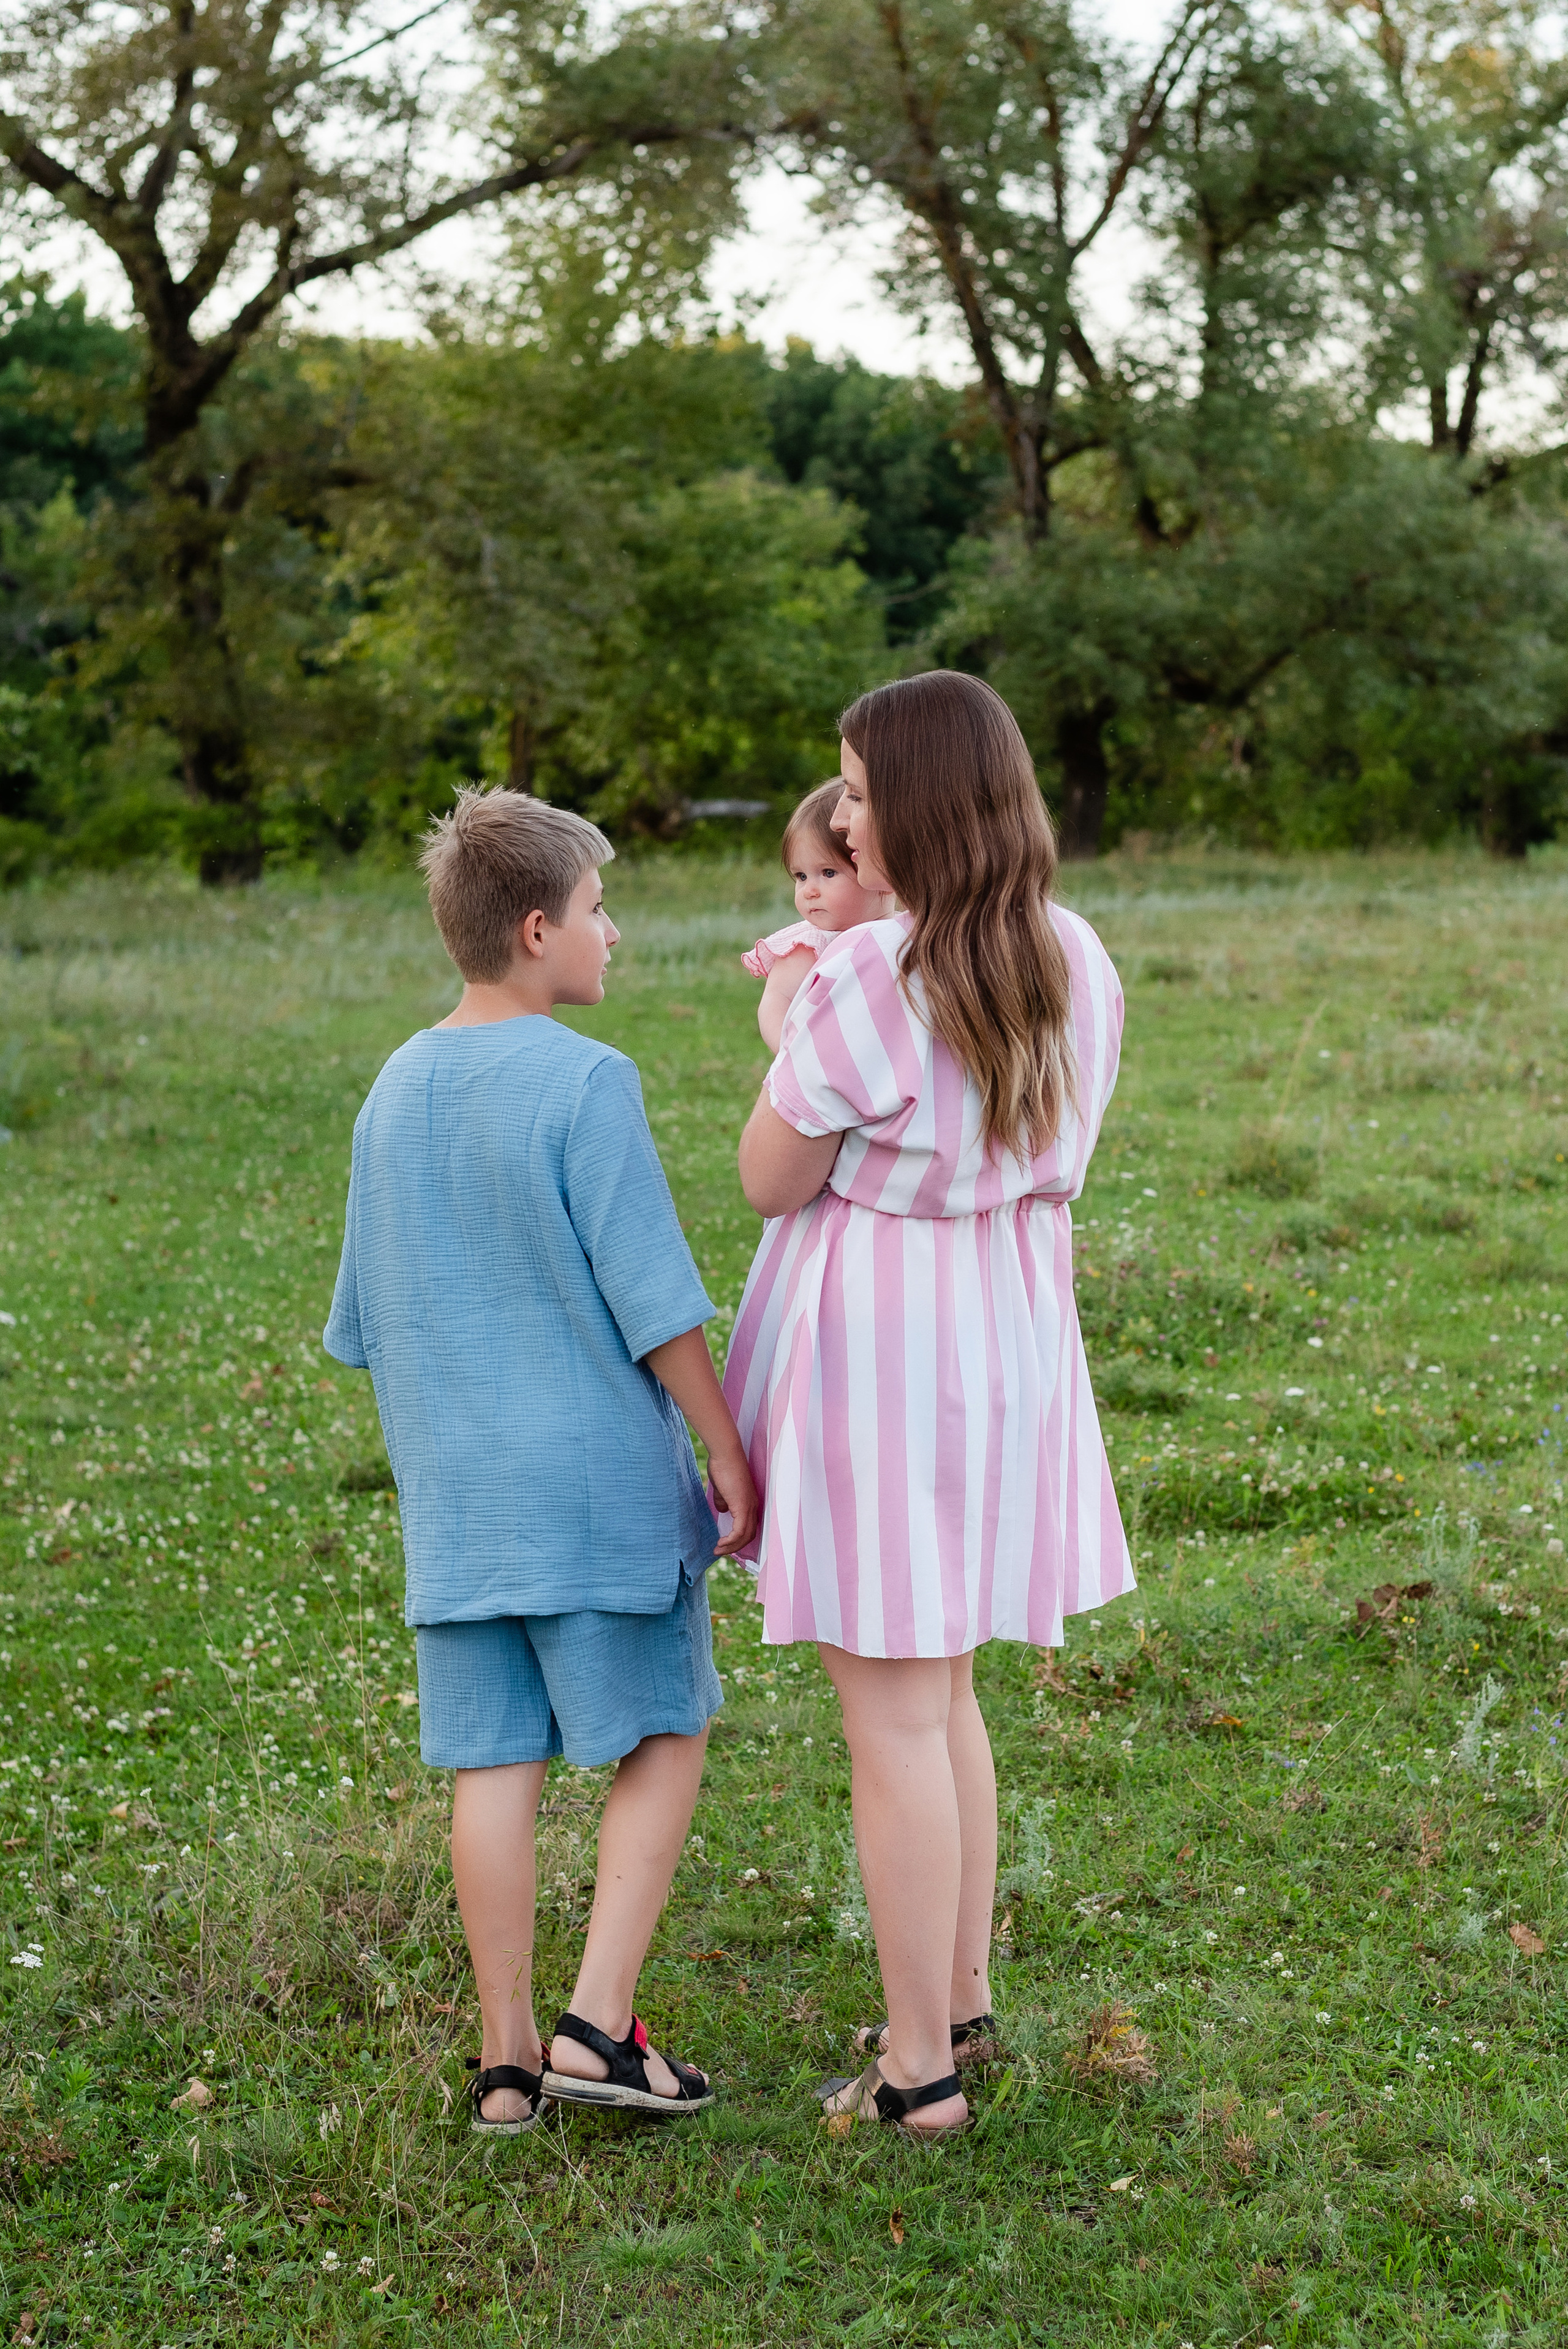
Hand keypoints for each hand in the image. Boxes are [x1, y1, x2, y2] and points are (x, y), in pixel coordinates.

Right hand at [707, 1440, 759, 1558]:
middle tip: (720, 1551)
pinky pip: (739, 1531)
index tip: (725, 1544)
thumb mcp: (721, 1488)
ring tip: (718, 1551)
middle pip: (750, 1535)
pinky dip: (730, 1541)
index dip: (738, 1538)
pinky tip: (720, 1543)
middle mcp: (753, 1505)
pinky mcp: (742, 1506)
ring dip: (731, 1547)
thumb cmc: (722, 1466)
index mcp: (749, 1501)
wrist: (725, 1453)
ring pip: (745, 1536)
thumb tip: (722, 1510)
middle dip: (735, 1547)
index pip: (749, 1526)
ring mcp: (749, 1506)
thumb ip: (723, 1500)